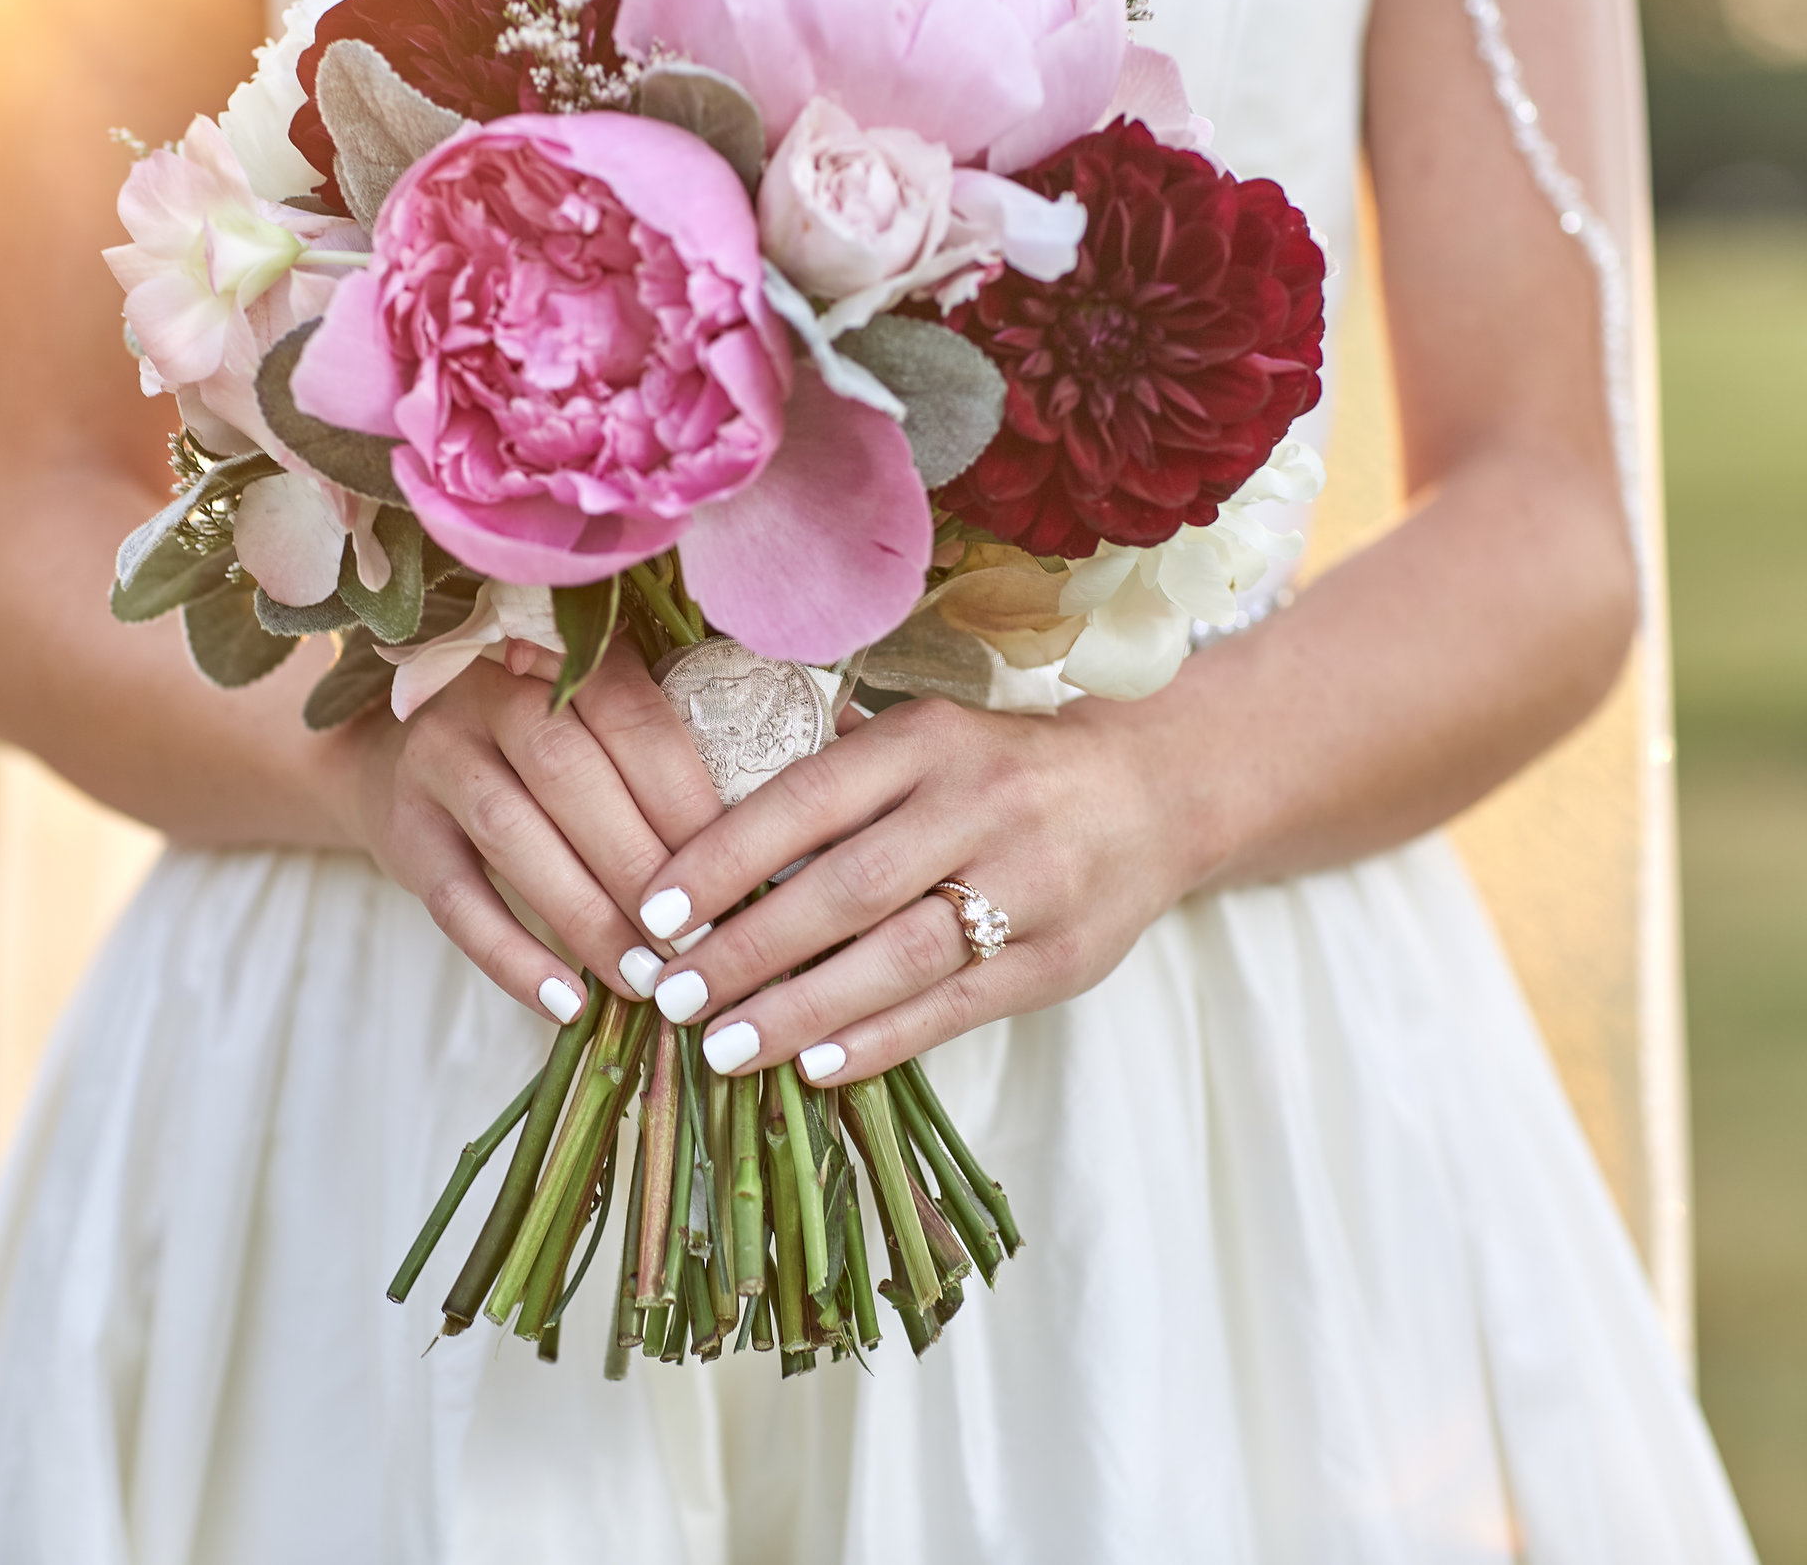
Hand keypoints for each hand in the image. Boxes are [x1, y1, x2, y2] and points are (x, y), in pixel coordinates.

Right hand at [345, 639, 723, 1023]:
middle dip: (642, 865)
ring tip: (645, 978)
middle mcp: (491, 692)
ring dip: (587, 915)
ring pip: (512, 834)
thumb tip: (773, 837)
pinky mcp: (403, 829)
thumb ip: (668, 759)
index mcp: (563, 658)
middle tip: (697, 942)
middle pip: (570, 774)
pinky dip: (512, 956)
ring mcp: (438, 757)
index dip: (687, 800)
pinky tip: (566, 1001)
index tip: (740, 876)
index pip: (633, 718)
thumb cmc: (541, 754)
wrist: (396, 760)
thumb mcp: (598, 727)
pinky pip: (456, 900)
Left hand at [626, 695, 1219, 1083]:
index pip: (806, 798)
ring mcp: (1030, 884)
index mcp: (930, 739)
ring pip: (898, 957)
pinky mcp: (1060, 958)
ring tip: (722, 1047)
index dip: (723, 858)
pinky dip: (880, 1040)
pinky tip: (814, 1068)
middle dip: (745, 949)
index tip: (651, 913)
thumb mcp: (925, 739)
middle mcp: (982, 804)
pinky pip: (955, 1007)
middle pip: (846, 887)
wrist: (1154, 795)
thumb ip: (833, 775)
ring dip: (800, 1010)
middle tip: (668, 995)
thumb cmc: (1001, 770)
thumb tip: (695, 819)